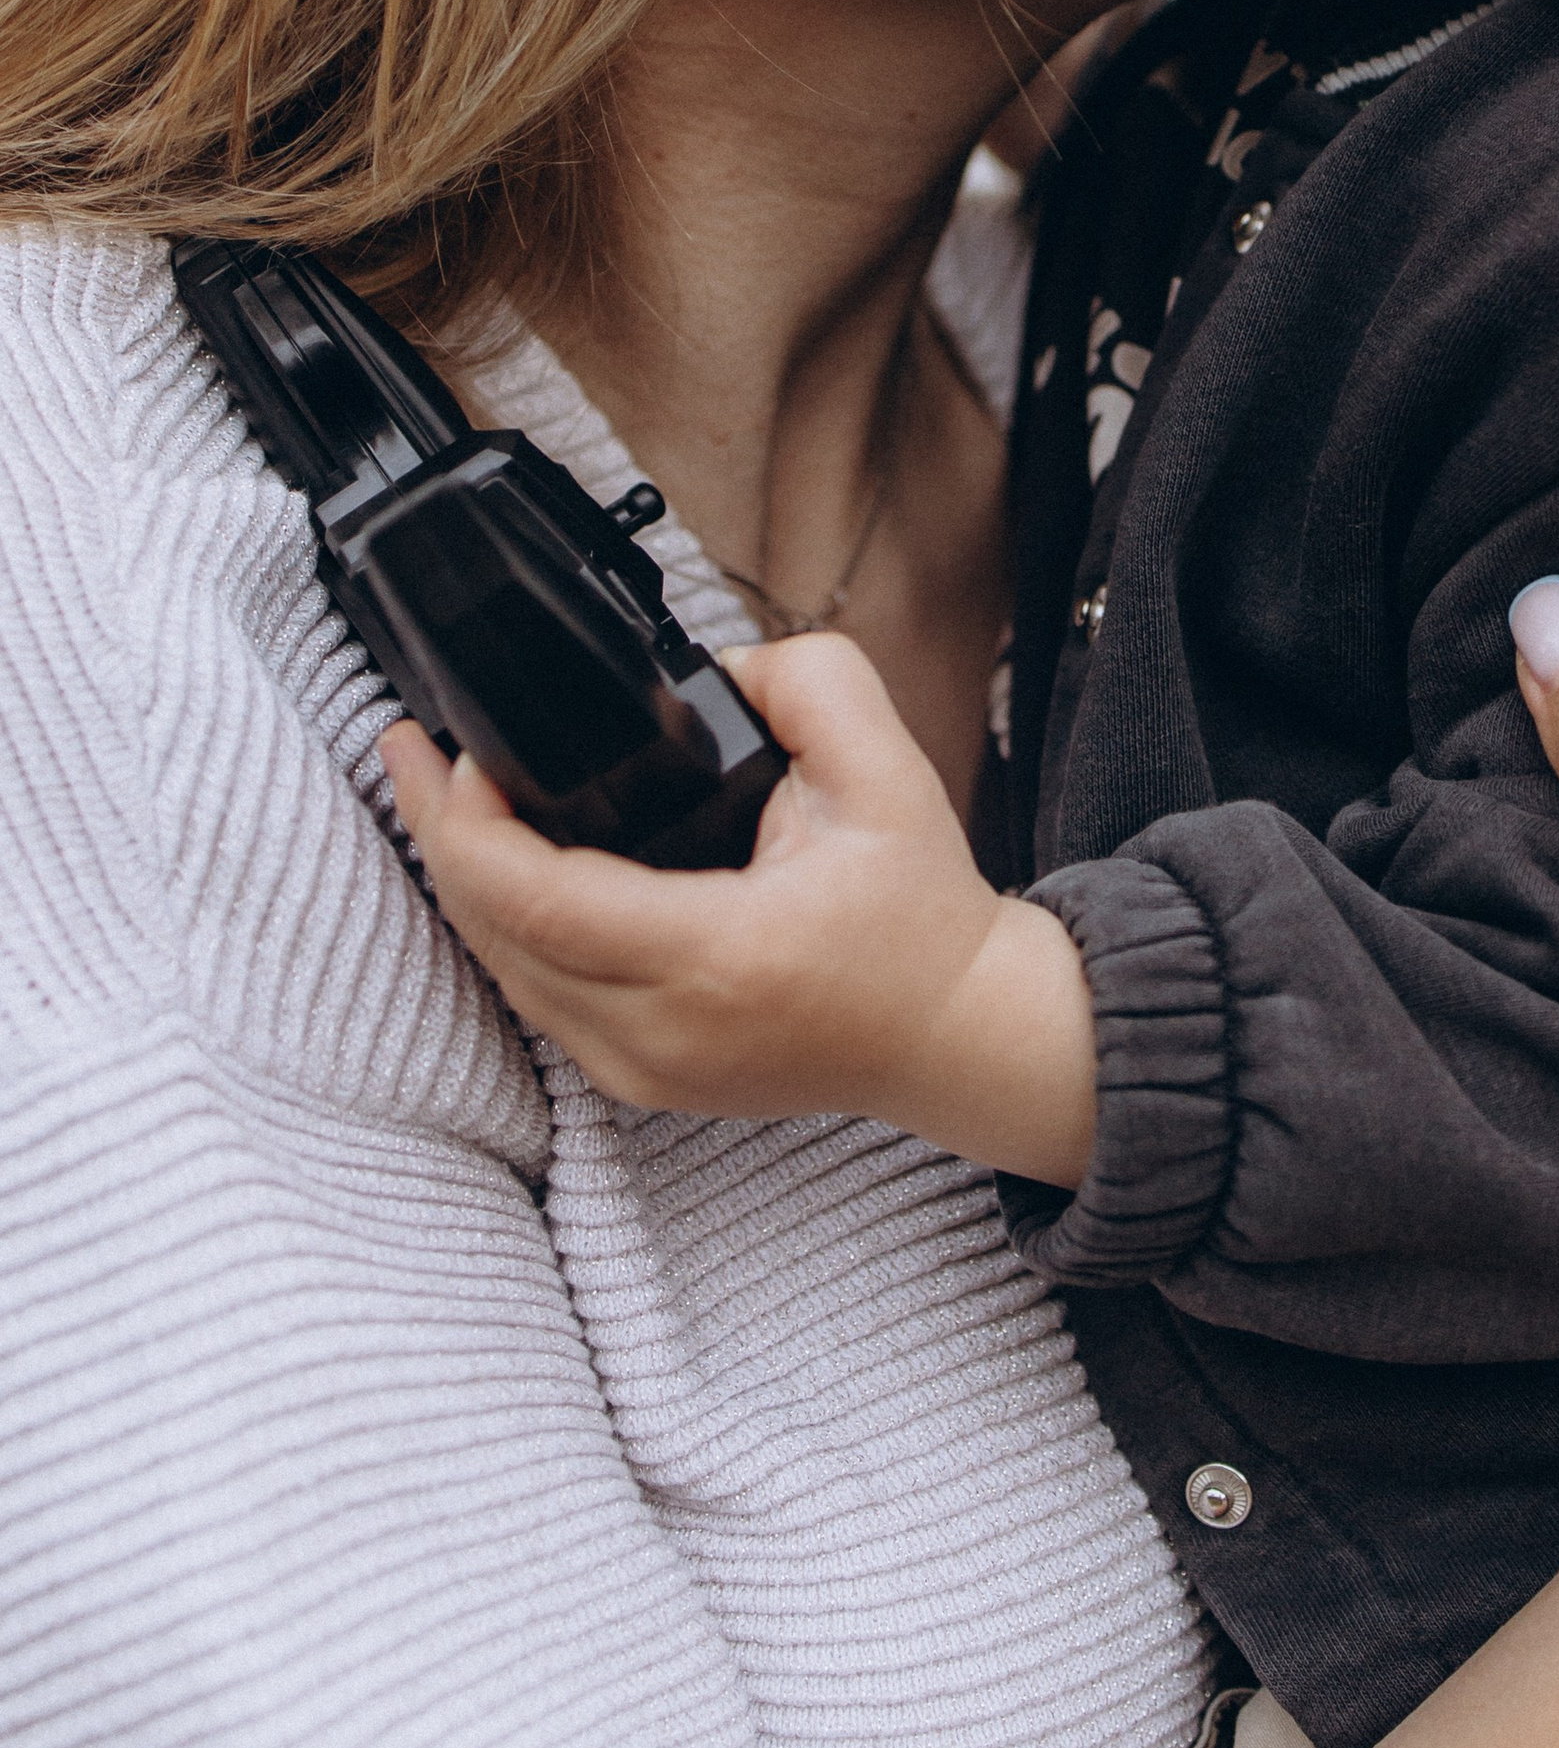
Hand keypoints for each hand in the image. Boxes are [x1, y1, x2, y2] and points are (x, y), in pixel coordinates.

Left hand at [383, 634, 1098, 1181]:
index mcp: (719, 954)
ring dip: (462, 882)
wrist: (959, 1035)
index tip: (459, 747)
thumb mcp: (886, 772)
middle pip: (495, 936)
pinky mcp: (642, 1084)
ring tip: (436, 793)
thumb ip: (806, 682)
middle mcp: (663, 1031)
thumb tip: (713, 663)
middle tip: (410, 746)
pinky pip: (538, 1000)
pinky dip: (505, 929)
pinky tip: (497, 867)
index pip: (537, 899)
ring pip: (503, 974)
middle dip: (436, 834)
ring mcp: (646, 1071)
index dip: (470, 821)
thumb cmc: (922, 915)